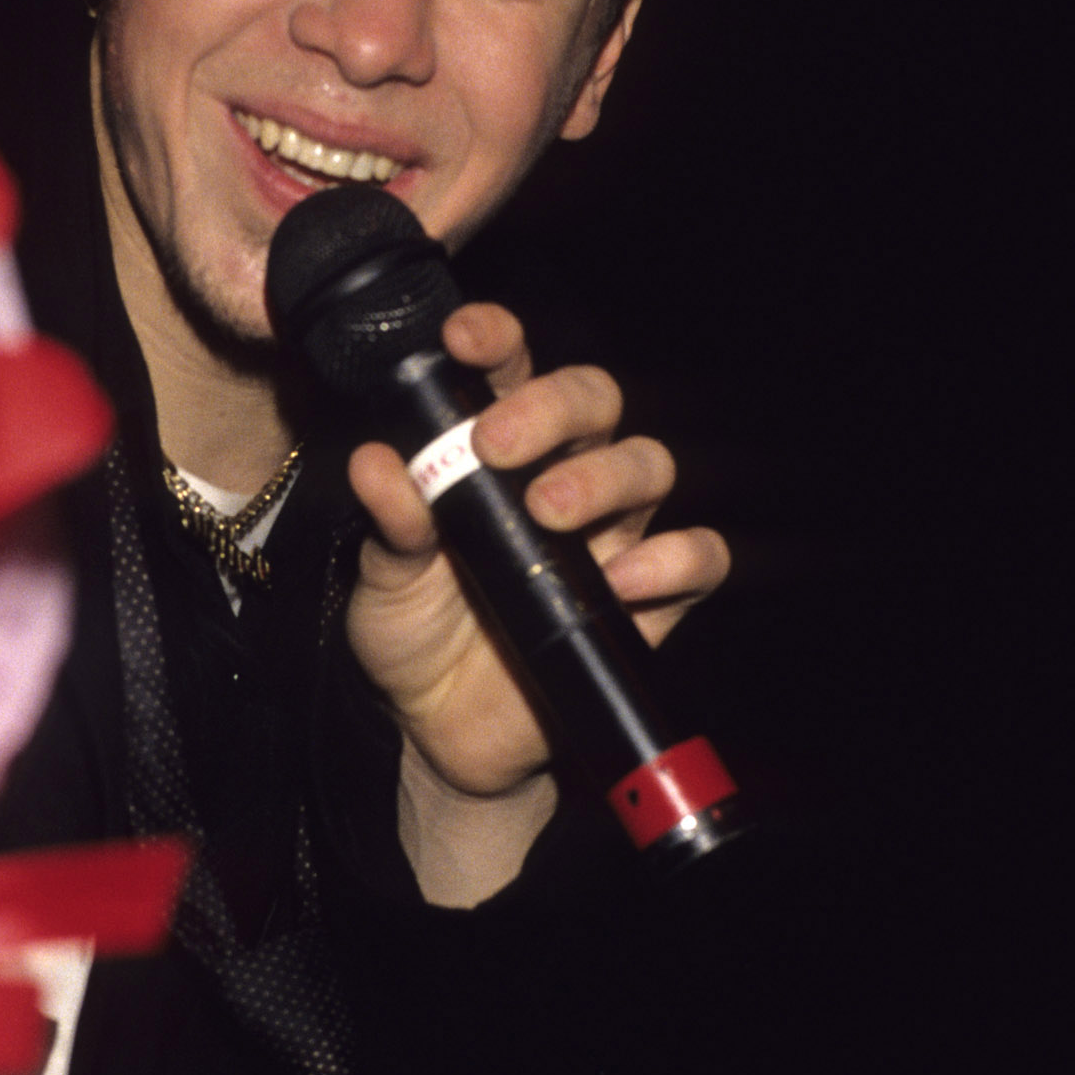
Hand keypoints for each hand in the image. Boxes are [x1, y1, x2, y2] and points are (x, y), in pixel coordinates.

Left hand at [345, 301, 728, 810]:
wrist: (437, 734)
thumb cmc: (413, 637)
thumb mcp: (383, 581)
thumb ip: (389, 524)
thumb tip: (376, 463)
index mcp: (495, 452)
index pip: (514, 370)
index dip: (500, 340)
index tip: (463, 340)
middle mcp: (563, 478)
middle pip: (596, 401)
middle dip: (553, 406)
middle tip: (496, 444)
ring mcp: (610, 538)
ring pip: (648, 466)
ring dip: (603, 475)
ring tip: (547, 512)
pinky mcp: (646, 605)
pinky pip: (697, 562)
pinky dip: (672, 560)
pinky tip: (621, 580)